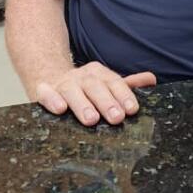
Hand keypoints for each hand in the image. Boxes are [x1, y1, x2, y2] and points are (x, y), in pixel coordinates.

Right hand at [34, 62, 156, 126]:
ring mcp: (62, 83)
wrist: (48, 73)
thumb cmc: (82, 86)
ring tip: (91, 119)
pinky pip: (45, 93)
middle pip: (95, 87)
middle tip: (117, 118)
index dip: (123, 95)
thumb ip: (126, 85)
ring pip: (72, 90)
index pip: (114, 82)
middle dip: (106, 102)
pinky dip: (52, 99)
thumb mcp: (104, 83)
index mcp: (98, 74)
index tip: (132, 109)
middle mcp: (81, 76)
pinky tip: (60, 108)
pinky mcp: (42, 89)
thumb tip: (151, 80)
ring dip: (82, 104)